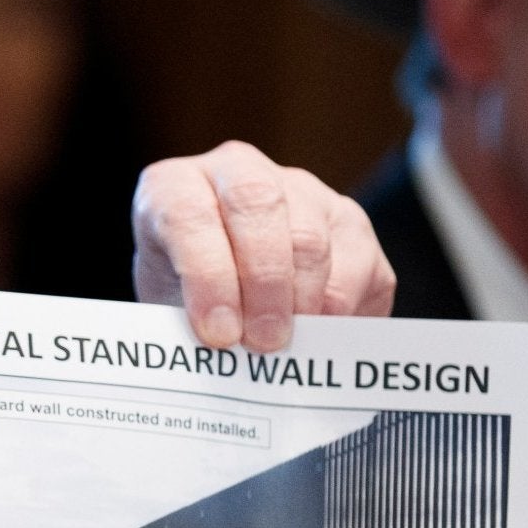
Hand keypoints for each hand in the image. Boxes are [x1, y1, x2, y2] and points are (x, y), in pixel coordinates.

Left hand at [132, 141, 395, 350]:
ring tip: (290, 349)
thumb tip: (221, 356)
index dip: (206, 276)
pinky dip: (342, 314)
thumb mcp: (169, 311)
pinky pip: (358, 268)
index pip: (187, 213)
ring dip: (303, 303)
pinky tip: (320, 340)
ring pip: (312, 238)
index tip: (218, 334)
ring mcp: (300, 191)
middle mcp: (239, 171)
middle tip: (264, 343)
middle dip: (264, 284)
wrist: (226, 295)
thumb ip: (186, 326)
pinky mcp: (349, 221)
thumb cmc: (187, 302)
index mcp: (176, 185)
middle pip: (259, 207)